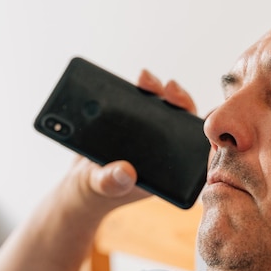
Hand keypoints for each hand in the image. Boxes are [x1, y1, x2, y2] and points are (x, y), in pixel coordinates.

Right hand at [66, 69, 197, 208]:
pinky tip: (135, 79)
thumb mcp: (101, 187)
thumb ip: (112, 182)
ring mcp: (145, 133)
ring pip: (158, 106)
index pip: (188, 143)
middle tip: (167, 86)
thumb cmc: (94, 192)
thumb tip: (126, 172)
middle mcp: (159, 148)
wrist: (76, 185)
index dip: (193, 124)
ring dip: (156, 89)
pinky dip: (137, 90)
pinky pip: (137, 102)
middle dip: (176, 99)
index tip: (186, 111)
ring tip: (145, 78)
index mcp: (164, 167)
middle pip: (177, 118)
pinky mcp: (129, 122)